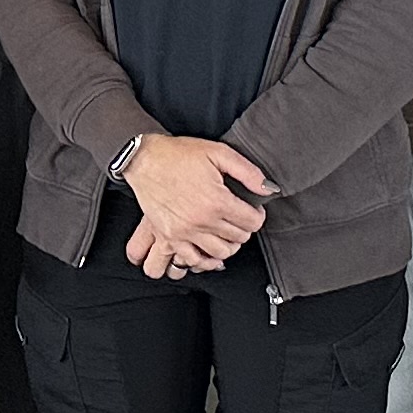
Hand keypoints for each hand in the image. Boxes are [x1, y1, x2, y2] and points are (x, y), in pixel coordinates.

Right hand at [121, 132, 266, 279]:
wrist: (144, 160)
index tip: (253, 210)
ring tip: (226, 233)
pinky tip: (208, 250)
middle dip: (244, 229)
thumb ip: (248, 171)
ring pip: (220, 253)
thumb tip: (268, 189)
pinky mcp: (169, 237)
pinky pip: (192, 261)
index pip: (251, 222)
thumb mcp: (218, 152)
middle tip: (239, 218)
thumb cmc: (178, 154)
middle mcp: (201, 221)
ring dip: (228, 245)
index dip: (257, 215)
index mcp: (216, 201)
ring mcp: (184, 232)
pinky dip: (205, 260)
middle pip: (238, 239)